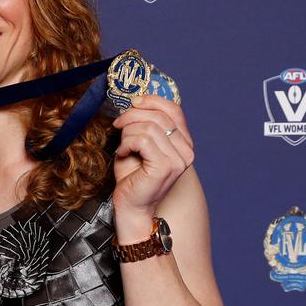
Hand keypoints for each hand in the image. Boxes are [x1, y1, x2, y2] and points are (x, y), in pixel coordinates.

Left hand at [110, 94, 194, 239]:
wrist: (131, 205)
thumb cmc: (133, 176)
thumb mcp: (140, 142)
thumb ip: (145, 123)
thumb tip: (137, 100)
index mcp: (184, 142)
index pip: (174, 109)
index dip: (151, 100)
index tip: (133, 102)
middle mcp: (187, 150)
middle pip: (158, 115)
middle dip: (131, 116)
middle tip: (118, 125)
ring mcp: (178, 160)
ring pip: (147, 127)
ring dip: (127, 133)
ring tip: (123, 146)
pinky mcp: (166, 167)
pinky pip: (142, 140)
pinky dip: (126, 144)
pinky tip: (123, 153)